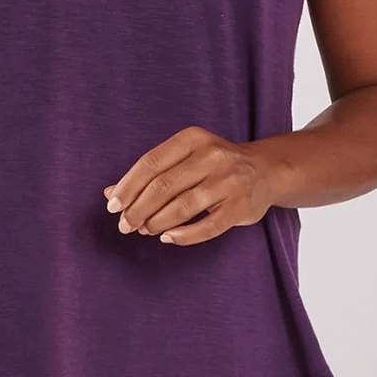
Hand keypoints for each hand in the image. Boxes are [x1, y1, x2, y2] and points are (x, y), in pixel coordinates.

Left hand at [102, 125, 276, 245]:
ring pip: (183, 207)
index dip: (128, 185)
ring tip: (143, 230)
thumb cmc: (214, 164)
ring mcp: (229, 181)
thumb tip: (111, 194)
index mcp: (193, 138)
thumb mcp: (184, 157)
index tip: (113, 205)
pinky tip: (167, 238)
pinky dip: (183, 235)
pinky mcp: (241, 206)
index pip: (151, 162)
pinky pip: (207, 226)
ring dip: (156, 222)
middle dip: (138, 208)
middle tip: (125, 225)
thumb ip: (151, 173)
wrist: (266, 169)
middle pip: (164, 186)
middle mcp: (212, 156)